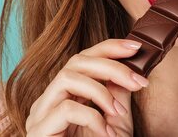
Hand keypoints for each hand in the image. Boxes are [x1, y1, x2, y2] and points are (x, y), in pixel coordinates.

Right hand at [25, 38, 149, 135]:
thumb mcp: (113, 124)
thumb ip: (116, 96)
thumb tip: (129, 67)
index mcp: (63, 95)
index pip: (82, 59)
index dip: (108, 48)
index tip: (136, 48)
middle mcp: (47, 101)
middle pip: (76, 62)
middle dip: (111, 66)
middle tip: (139, 81)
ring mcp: (39, 115)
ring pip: (67, 78)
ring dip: (100, 91)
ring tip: (118, 112)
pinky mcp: (38, 131)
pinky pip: (66, 108)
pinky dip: (92, 117)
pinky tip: (105, 133)